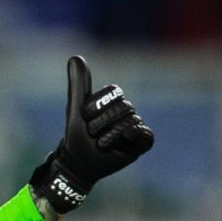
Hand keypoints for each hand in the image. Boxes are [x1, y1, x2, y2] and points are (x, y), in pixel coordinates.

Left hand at [30, 55, 153, 212]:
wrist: (78, 163)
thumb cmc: (77, 136)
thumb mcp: (75, 109)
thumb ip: (79, 85)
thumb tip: (75, 57)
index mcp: (114, 103)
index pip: (114, 92)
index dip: (98, 104)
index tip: (85, 116)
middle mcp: (127, 113)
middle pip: (124, 107)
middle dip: (101, 122)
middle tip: (92, 134)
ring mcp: (135, 128)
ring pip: (130, 122)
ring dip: (109, 134)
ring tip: (100, 144)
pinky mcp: (141, 144)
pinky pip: (145, 135)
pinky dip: (133, 135)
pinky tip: (122, 140)